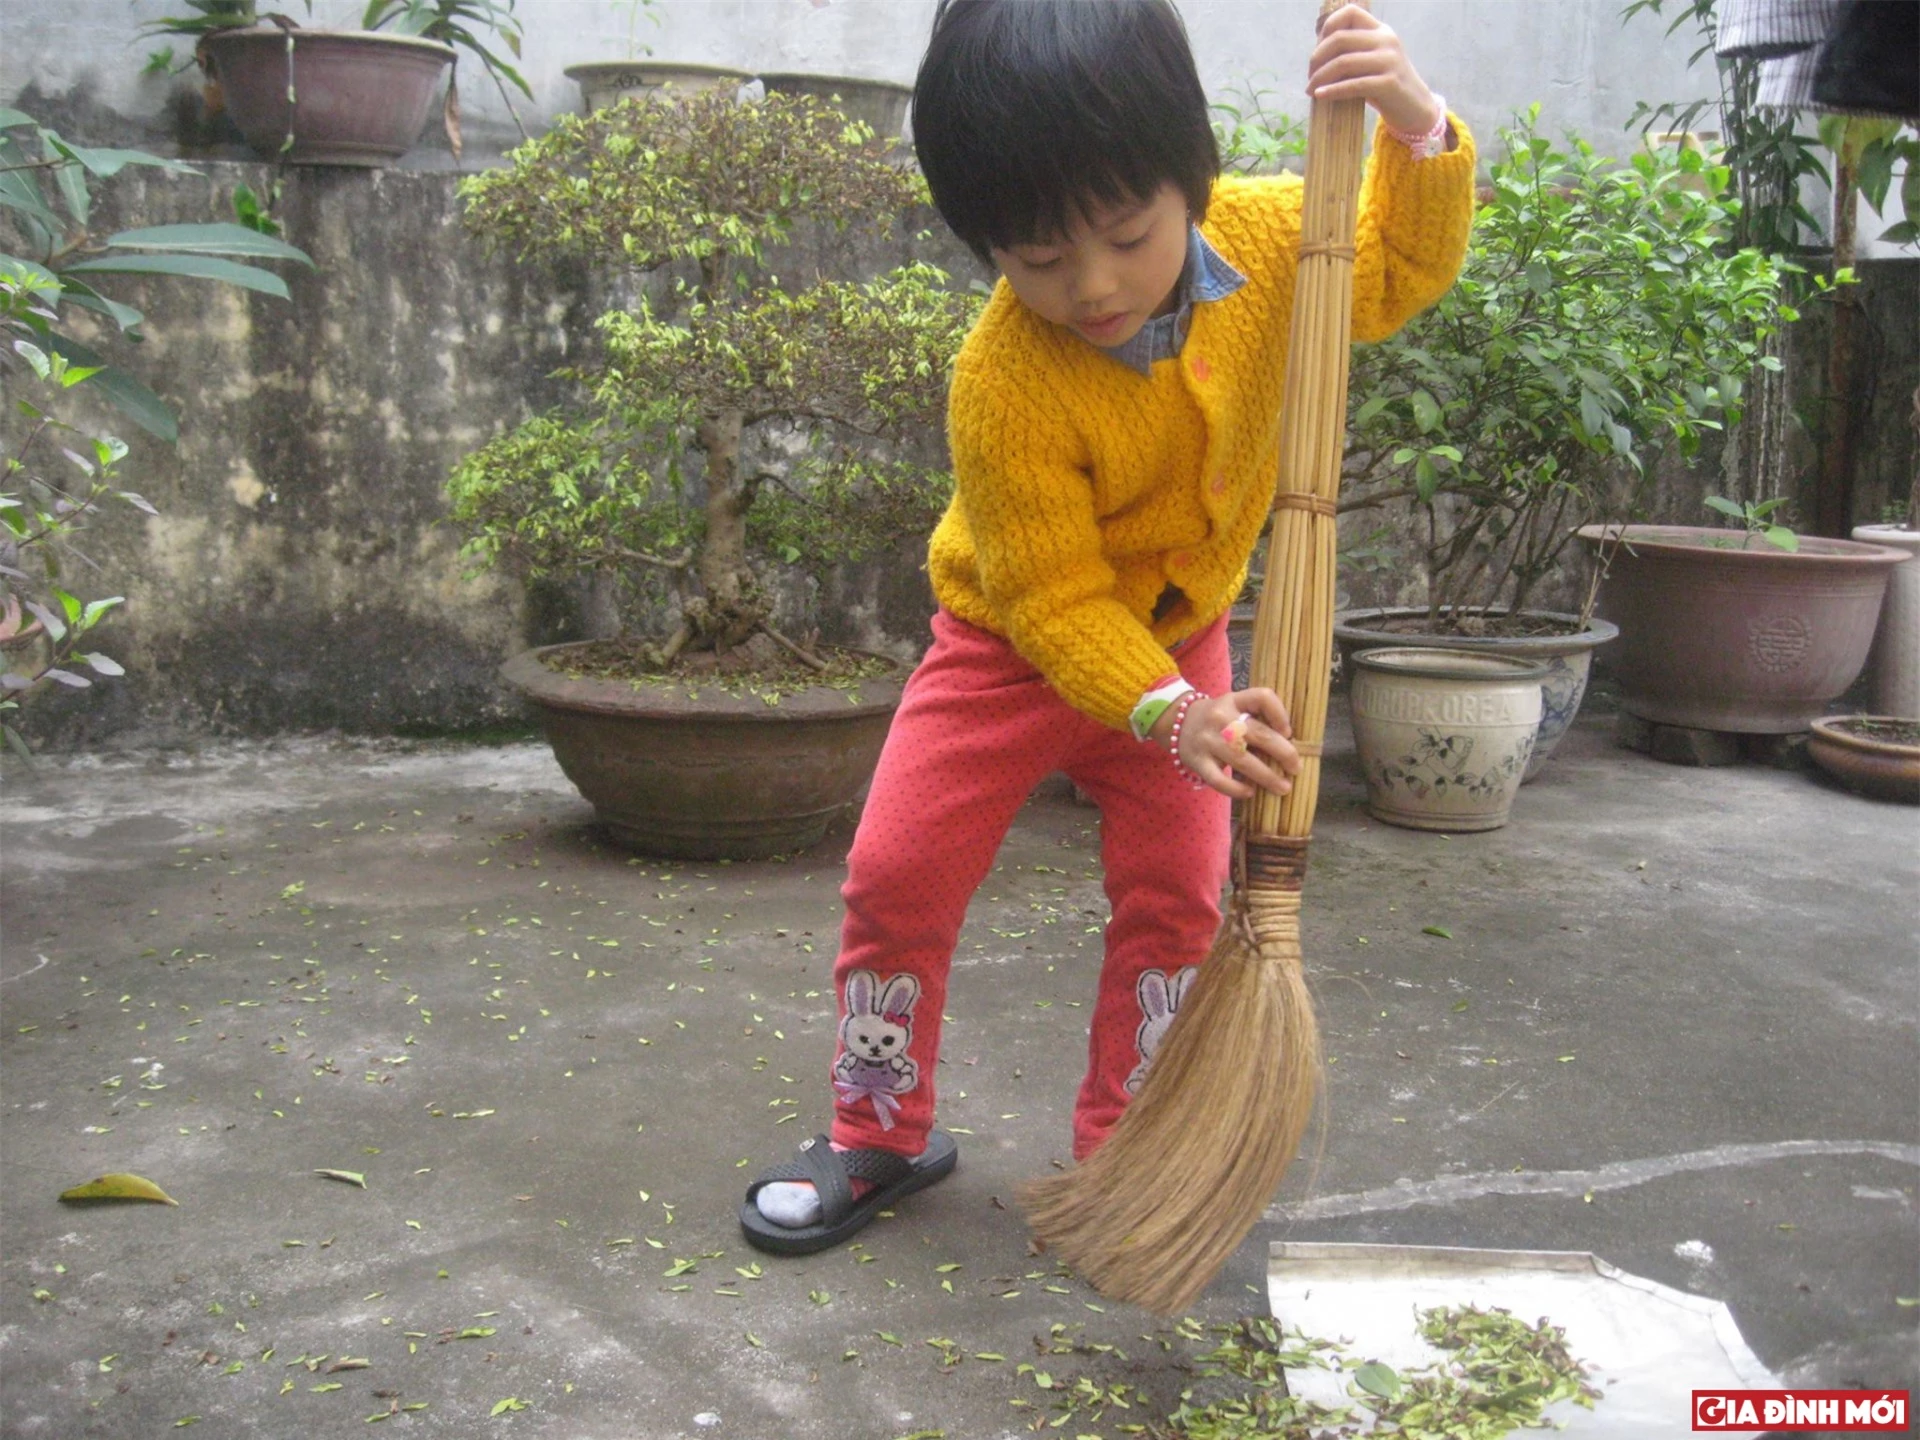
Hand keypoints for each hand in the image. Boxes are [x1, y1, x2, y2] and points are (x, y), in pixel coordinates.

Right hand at [1151, 688, 1301, 799]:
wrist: (1175, 722)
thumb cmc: (1217, 718)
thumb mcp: (1234, 705)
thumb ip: (1257, 718)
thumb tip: (1288, 744)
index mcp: (1234, 700)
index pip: (1262, 697)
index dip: (1280, 715)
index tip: (1288, 733)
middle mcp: (1221, 718)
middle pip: (1259, 734)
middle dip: (1284, 753)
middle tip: (1295, 768)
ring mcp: (1208, 740)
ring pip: (1243, 760)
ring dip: (1267, 777)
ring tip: (1283, 787)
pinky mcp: (1197, 761)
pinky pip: (1219, 780)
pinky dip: (1237, 789)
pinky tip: (1250, 792)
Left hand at [1307, 4, 1439, 136]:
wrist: (1415, 108)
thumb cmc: (1385, 87)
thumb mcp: (1370, 62)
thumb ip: (1351, 53)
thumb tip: (1316, 57)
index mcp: (1380, 30)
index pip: (1350, 12)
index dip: (1328, 27)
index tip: (1318, 51)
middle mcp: (1386, 40)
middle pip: (1340, 39)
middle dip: (1317, 58)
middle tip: (1310, 77)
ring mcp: (1389, 60)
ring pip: (1343, 62)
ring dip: (1320, 77)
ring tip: (1311, 90)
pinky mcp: (1389, 83)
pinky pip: (1353, 84)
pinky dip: (1332, 91)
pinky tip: (1319, 96)